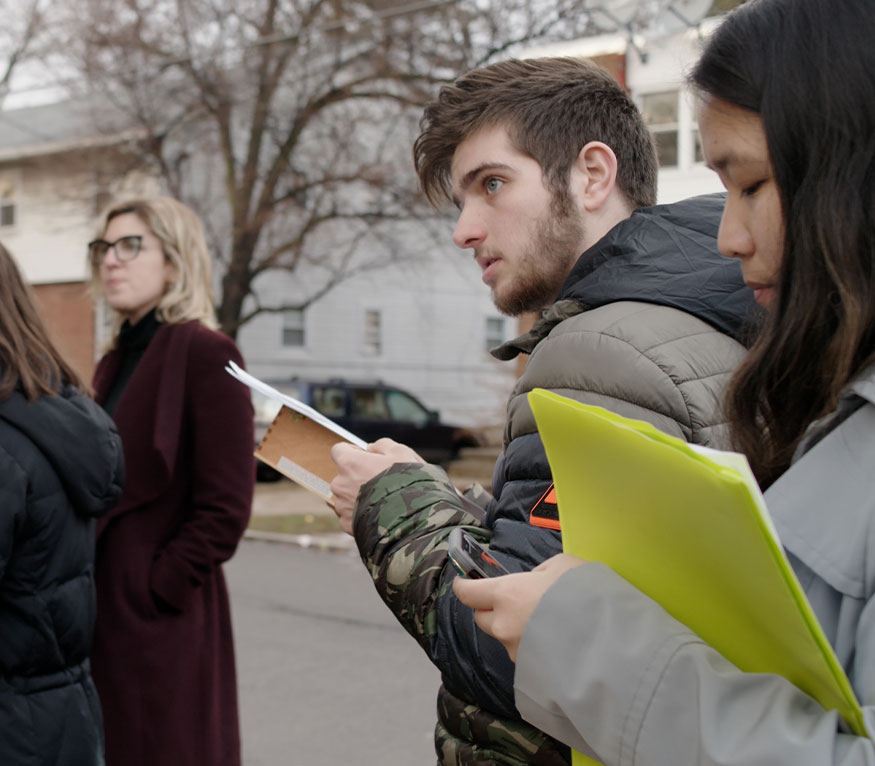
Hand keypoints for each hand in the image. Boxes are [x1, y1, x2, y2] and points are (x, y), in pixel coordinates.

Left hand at [329, 439, 424, 534]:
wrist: (411, 519)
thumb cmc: (407, 483)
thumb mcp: (401, 453)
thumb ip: (383, 445)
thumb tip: (371, 448)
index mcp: (349, 463)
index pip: (338, 450)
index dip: (352, 451)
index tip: (365, 456)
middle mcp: (340, 484)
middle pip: (343, 475)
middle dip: (358, 476)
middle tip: (380, 481)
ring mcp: (342, 506)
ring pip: (346, 497)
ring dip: (359, 496)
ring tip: (382, 500)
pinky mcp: (347, 525)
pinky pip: (350, 515)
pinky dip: (361, 514)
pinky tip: (378, 514)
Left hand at [453, 553, 585, 661]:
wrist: (606, 640)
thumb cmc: (582, 594)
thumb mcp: (561, 566)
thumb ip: (539, 572)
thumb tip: (533, 581)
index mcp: (506, 594)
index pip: (467, 592)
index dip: (464, 586)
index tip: (464, 581)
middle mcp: (503, 625)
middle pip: (481, 618)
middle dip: (490, 609)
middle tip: (510, 602)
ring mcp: (516, 651)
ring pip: (504, 638)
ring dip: (513, 629)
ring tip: (542, 623)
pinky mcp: (529, 671)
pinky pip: (522, 654)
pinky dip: (530, 646)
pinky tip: (553, 641)